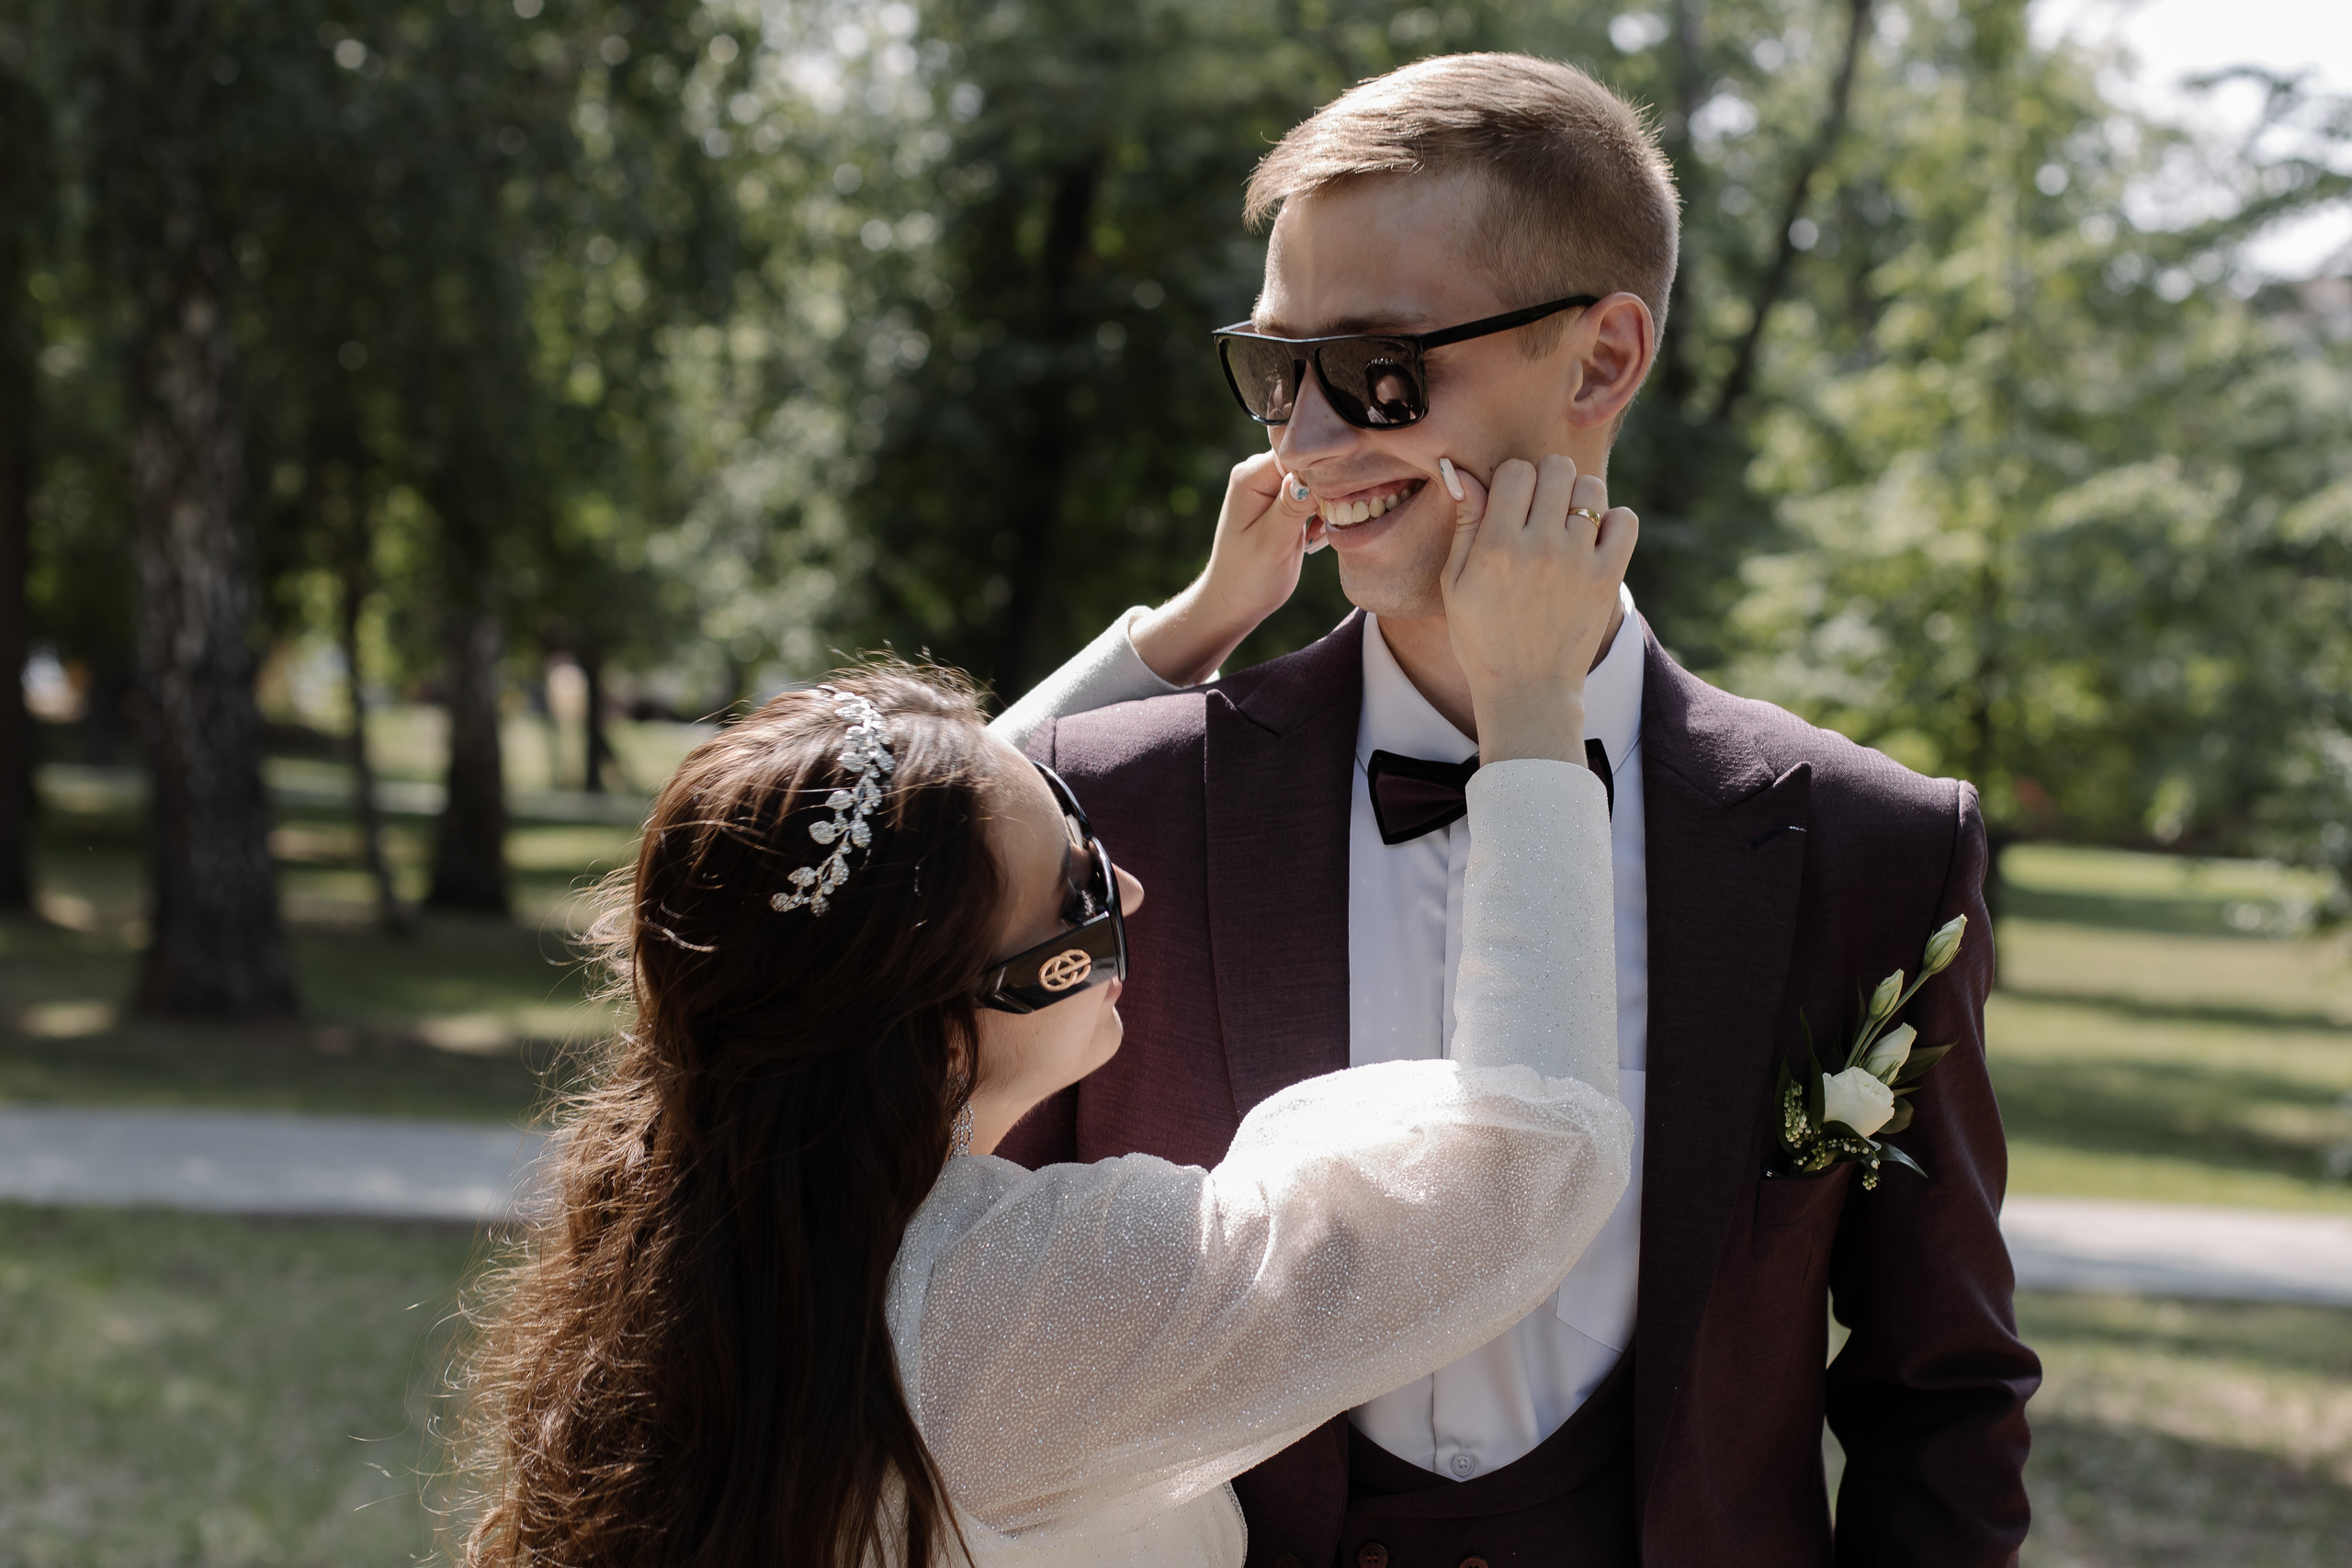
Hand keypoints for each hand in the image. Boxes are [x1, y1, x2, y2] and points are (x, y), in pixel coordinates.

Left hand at [1130, 452, 1319, 685]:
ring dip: (1328, 502)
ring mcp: (1272, 486)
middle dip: (1329, 486)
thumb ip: (1290, 508)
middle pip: (1310, 462)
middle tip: (1330, 518)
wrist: (1235, 600)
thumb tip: (1309, 475)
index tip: (1340, 493)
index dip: (1323, 468)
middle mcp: (1259, 473)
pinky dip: (1323, 512)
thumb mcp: (1270, 544)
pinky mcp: (1284, 501)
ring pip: (1317, 478)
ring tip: (1316, 532)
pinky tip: (1315, 535)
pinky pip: (1315, 494)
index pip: (1297, 453)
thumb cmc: (1247, 577)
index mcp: (1250, 476)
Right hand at [1439, 454, 1636, 765]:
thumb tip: (1461, 471)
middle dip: (1546, 481)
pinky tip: (1593, 539)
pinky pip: (1624, 520)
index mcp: (1497, 547)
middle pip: (1556, 468)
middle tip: (1539, 510)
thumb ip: (1465, 525)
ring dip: (1578, 497)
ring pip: (1591, 488)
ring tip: (1566, 524)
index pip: (1515, 470)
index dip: (1512, 480)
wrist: (1527, 689)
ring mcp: (1578, 562)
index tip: (1511, 503)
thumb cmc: (1482, 637)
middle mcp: (1540, 548)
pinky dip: (1613, 521)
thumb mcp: (1455, 583)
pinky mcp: (1607, 578)